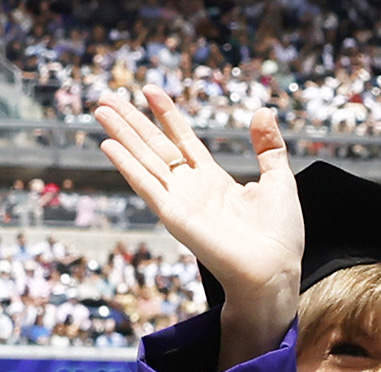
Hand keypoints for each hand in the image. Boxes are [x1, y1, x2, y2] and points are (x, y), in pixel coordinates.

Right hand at [94, 85, 303, 360]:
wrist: (273, 272)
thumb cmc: (280, 236)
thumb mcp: (279, 181)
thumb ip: (269, 147)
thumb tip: (263, 110)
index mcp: (215, 182)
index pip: (184, 140)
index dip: (167, 115)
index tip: (150, 90)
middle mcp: (193, 190)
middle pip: (156, 147)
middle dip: (133, 122)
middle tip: (107, 97)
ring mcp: (181, 203)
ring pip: (145, 160)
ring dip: (122, 135)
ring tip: (100, 109)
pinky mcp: (175, 217)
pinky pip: (147, 186)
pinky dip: (127, 166)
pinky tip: (109, 145)